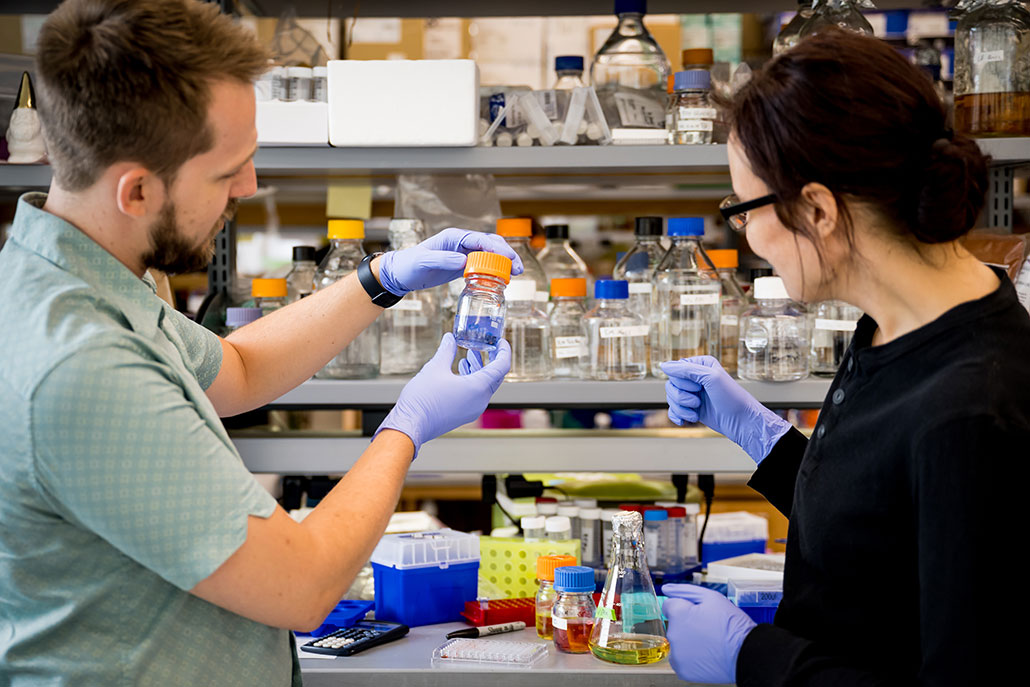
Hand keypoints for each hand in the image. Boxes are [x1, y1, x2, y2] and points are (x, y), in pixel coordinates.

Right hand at [376, 333, 509, 456]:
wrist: (410, 425)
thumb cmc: (423, 399)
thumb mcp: (435, 368)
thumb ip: (446, 350)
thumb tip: (450, 338)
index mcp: (478, 388)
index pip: (502, 366)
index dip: (504, 351)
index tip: (500, 341)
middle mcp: (480, 400)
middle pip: (495, 376)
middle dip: (491, 358)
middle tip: (486, 345)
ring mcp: (473, 409)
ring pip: (485, 385)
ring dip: (480, 369)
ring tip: (470, 354)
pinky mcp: (465, 414)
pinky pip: (476, 394)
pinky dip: (473, 380)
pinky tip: (460, 370)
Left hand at [377, 227, 524, 295]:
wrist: (401, 274)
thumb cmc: (409, 265)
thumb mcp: (424, 262)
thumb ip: (443, 260)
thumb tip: (464, 262)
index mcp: (454, 237)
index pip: (481, 239)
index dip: (497, 248)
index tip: (509, 258)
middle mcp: (461, 243)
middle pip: (490, 245)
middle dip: (506, 255)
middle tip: (518, 269)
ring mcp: (463, 254)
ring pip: (489, 255)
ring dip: (503, 263)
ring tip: (515, 274)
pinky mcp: (462, 266)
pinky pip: (482, 266)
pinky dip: (493, 271)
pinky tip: (501, 280)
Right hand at [661, 356, 790, 463]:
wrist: (741, 422)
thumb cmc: (732, 398)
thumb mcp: (710, 377)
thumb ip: (685, 370)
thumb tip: (663, 366)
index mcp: (700, 365)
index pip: (675, 369)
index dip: (682, 381)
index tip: (698, 387)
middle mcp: (695, 378)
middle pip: (670, 384)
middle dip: (681, 396)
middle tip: (698, 401)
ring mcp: (692, 394)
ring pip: (670, 398)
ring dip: (681, 408)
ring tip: (696, 412)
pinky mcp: (691, 408)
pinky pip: (673, 410)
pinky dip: (678, 416)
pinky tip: (686, 420)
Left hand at [662, 584, 756, 684]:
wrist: (746, 654)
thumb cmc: (732, 625)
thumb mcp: (711, 598)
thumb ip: (684, 591)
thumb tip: (666, 589)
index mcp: (678, 614)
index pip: (669, 606)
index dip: (685, 608)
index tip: (697, 614)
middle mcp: (673, 634)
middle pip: (673, 624)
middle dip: (686, 624)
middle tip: (707, 628)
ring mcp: (677, 654)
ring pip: (677, 642)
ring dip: (687, 641)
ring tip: (708, 642)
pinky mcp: (682, 670)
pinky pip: (680, 659)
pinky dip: (690, 657)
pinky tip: (705, 654)